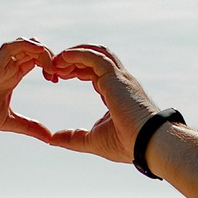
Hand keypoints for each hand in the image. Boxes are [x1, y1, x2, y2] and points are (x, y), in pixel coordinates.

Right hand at [0, 39, 57, 141]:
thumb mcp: (9, 122)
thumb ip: (29, 127)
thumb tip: (50, 137)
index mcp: (12, 76)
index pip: (36, 59)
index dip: (51, 64)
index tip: (59, 79)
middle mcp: (7, 66)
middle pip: (35, 48)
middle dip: (51, 57)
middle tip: (59, 74)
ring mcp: (0, 64)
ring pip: (26, 43)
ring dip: (43, 51)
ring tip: (52, 69)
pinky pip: (11, 46)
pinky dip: (29, 46)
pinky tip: (41, 60)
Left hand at [43, 44, 163, 164]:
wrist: (146, 143)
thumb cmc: (126, 144)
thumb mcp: (92, 140)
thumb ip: (72, 138)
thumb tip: (51, 139)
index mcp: (115, 93)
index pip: (94, 72)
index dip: (75, 71)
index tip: (57, 76)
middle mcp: (119, 81)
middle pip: (94, 59)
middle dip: (72, 60)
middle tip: (52, 68)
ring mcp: (119, 77)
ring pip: (95, 53)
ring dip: (74, 54)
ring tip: (55, 61)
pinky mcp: (116, 77)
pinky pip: (95, 57)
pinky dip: (78, 54)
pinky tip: (63, 57)